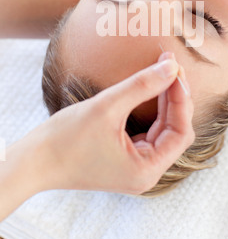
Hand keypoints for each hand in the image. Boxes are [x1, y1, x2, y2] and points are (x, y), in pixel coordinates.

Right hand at [34, 52, 194, 194]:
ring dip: (165, 101)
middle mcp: (146, 173)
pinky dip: (152, 110)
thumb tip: (172, 66)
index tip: (175, 68)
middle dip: (175, 97)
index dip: (181, 98)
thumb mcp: (107, 107)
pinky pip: (149, 133)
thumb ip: (143, 85)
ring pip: (163, 130)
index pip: (180, 131)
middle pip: (175, 131)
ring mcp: (136, 167)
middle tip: (170, 65)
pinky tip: (151, 88)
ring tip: (164, 70)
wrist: (34, 160)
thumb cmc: (65, 139)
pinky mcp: (127, 159)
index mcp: (146, 170)